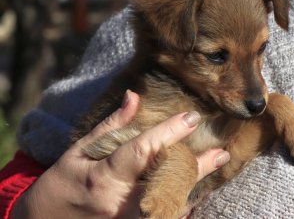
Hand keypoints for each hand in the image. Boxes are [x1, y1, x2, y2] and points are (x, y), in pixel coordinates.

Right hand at [11, 90, 229, 218]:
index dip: (170, 133)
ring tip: (219, 163)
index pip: (143, 151)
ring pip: (171, 200)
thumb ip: (111, 125)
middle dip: (196, 164)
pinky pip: (165, 216)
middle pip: (166, 179)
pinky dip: (183, 202)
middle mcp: (120, 202)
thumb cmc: (63, 180)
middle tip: (221, 150)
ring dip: (197, 182)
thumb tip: (134, 96)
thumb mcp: (80, 149)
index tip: (192, 117)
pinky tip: (200, 189)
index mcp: (104, 177)